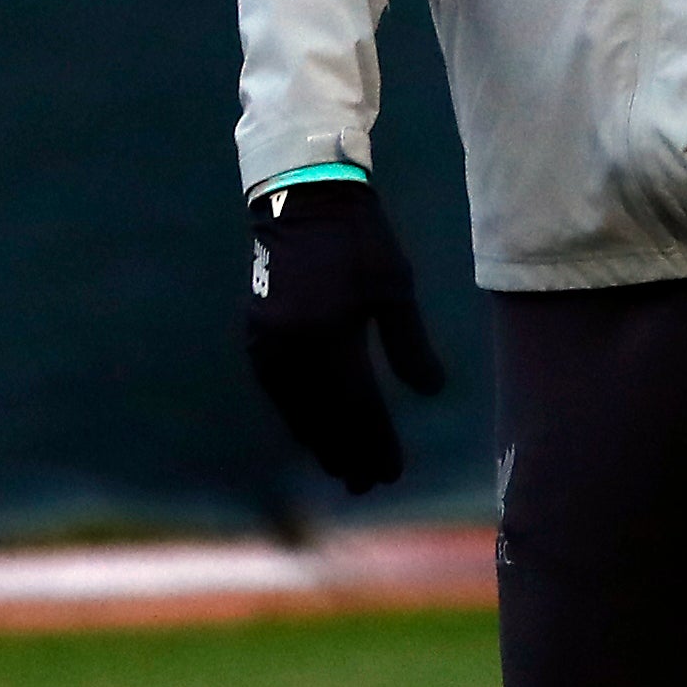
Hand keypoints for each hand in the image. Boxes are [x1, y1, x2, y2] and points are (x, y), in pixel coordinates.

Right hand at [243, 178, 445, 492]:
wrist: (303, 201)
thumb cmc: (360, 242)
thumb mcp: (395, 288)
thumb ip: (410, 344)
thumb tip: (431, 393)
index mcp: (328, 336)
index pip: (357, 407)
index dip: (374, 443)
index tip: (391, 473)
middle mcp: (291, 348)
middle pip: (324, 418)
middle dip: (348, 453)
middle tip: (368, 485)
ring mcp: (266, 345)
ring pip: (296, 411)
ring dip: (320, 442)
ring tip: (343, 469)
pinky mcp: (255, 337)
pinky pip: (278, 392)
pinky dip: (297, 418)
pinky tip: (312, 434)